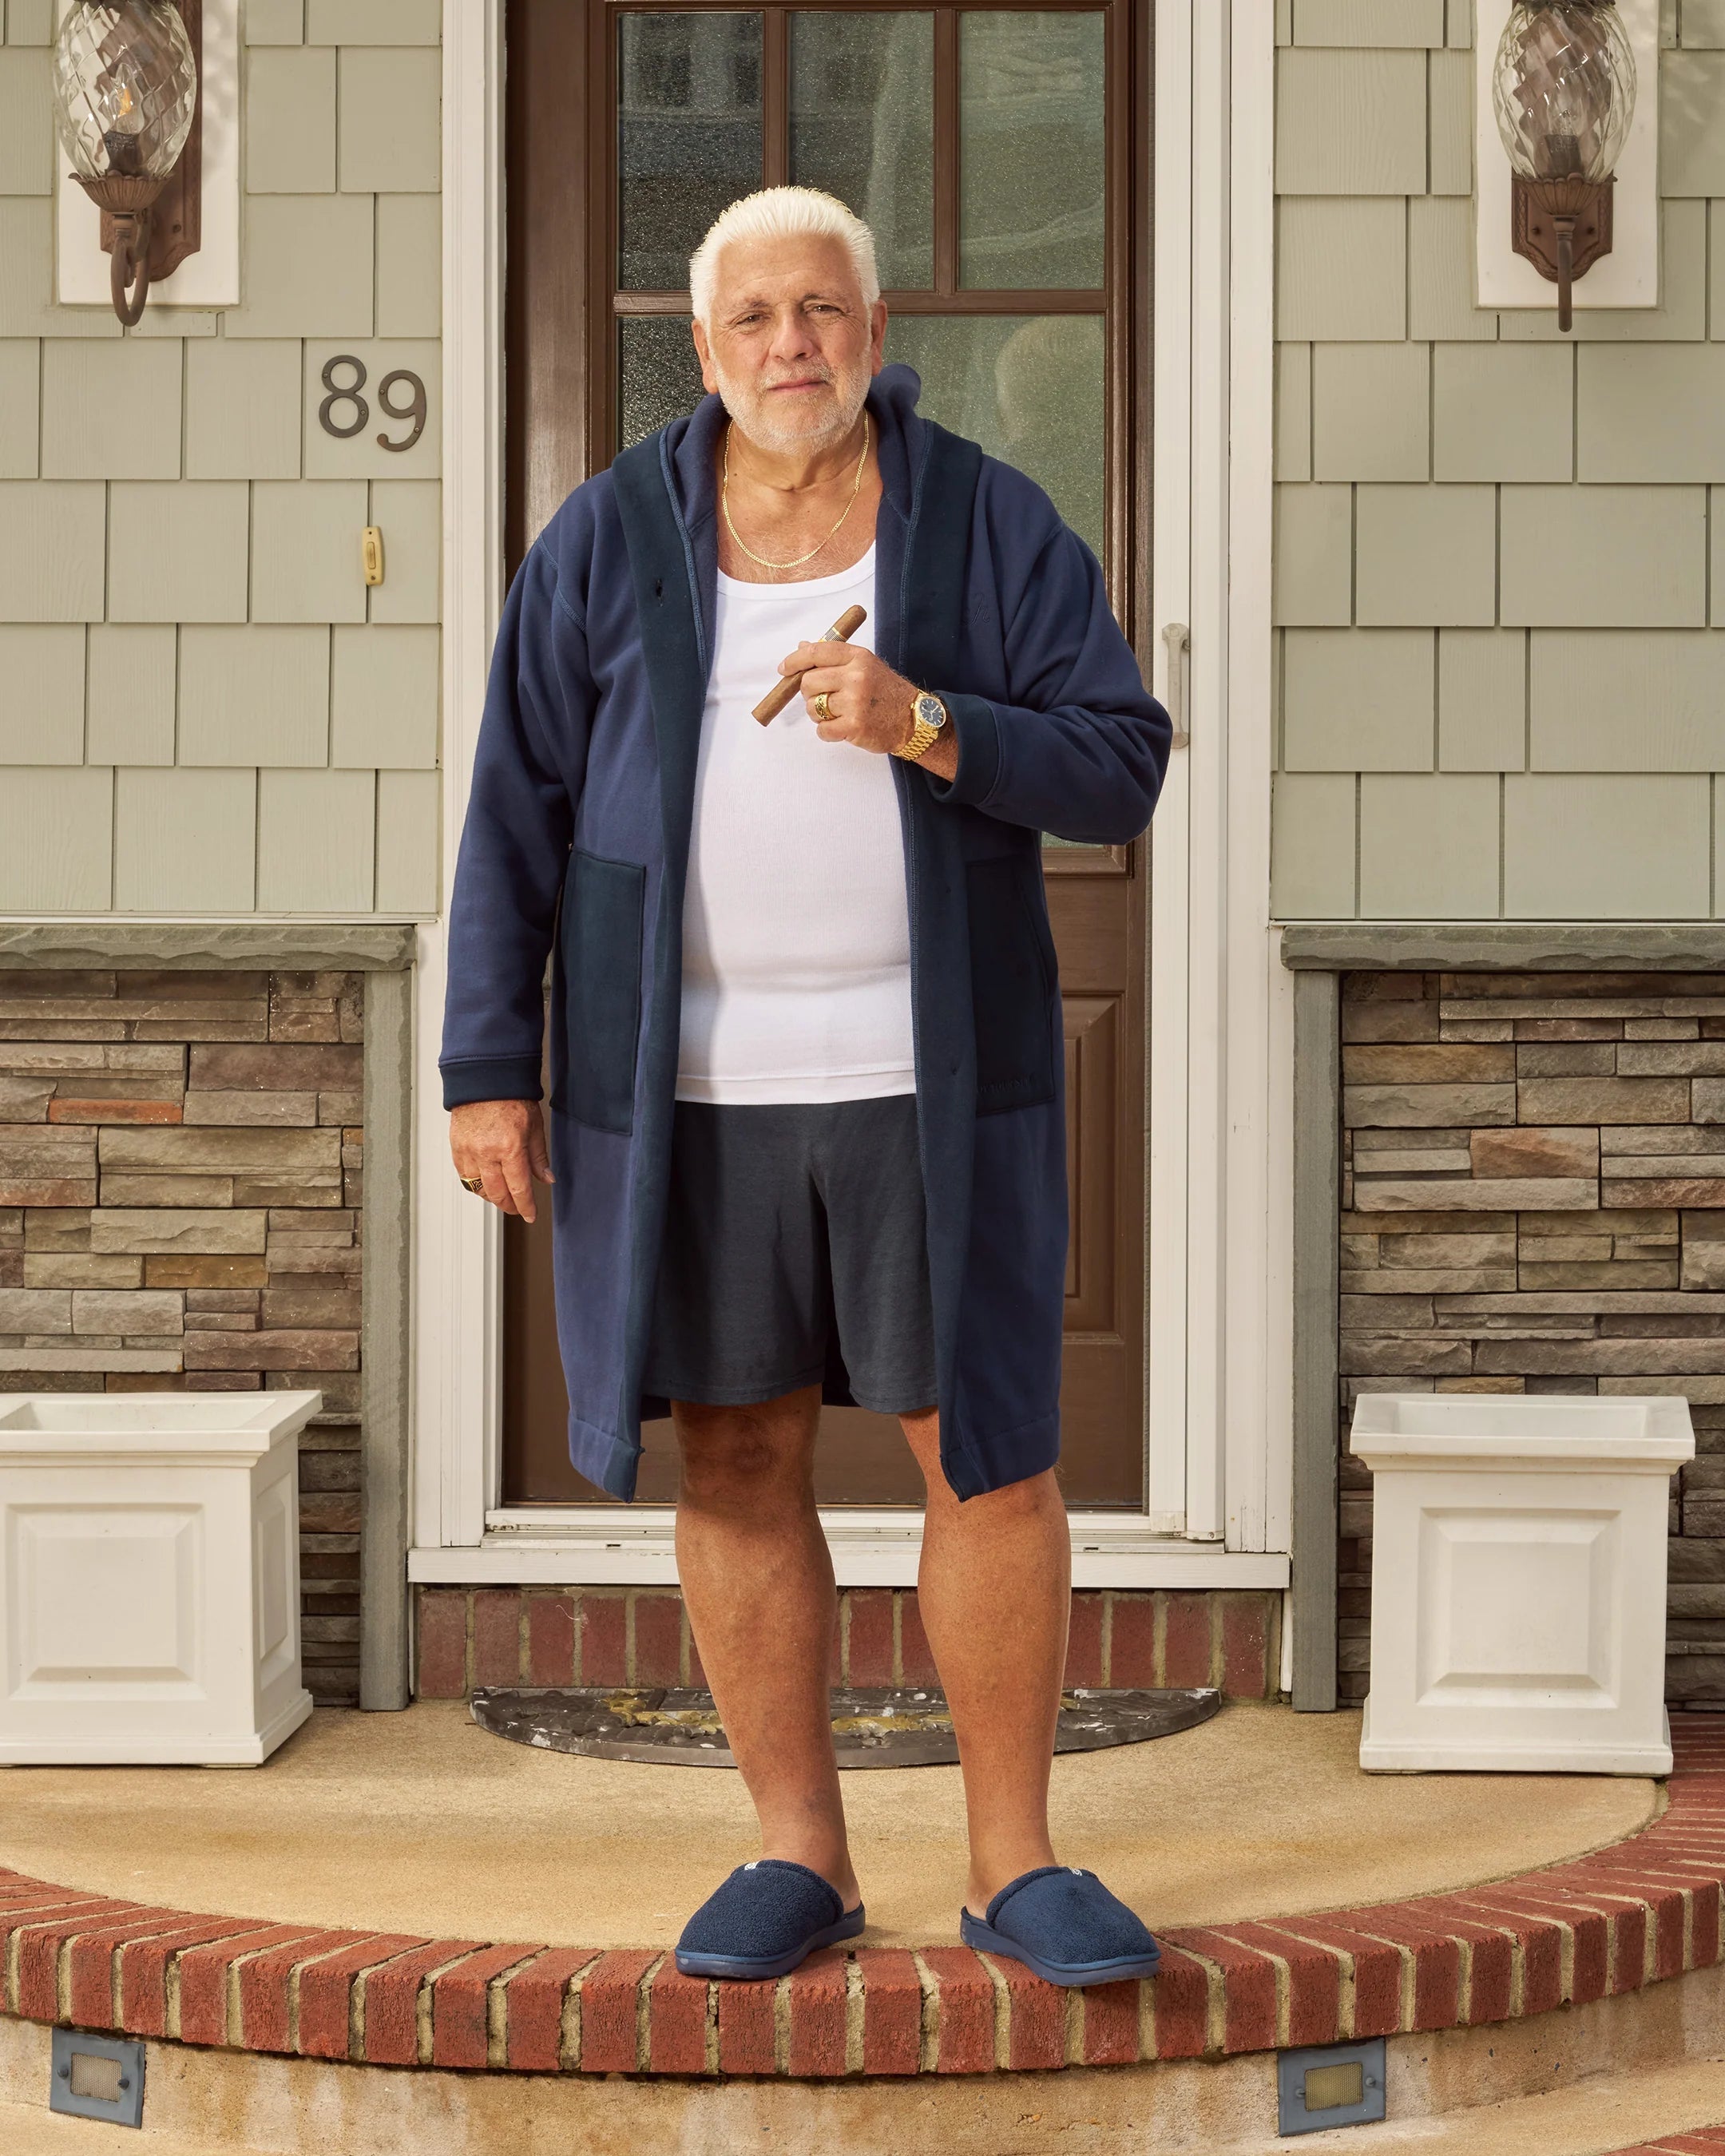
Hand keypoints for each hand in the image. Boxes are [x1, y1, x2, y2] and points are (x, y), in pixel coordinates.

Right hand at [450, 1099, 553, 1222]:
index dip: (526, 1206)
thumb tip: (546, 1178)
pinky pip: (464, 1177)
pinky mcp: (456, 1148)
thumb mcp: (534, 1126)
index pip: (519, 1188)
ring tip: (502, 1198)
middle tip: (517, 1208)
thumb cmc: (511, 1098)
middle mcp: (487, 1153)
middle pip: (497, 1194)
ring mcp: (469, 1152)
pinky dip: (475, 1185)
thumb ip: (538, 1156)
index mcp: (510, 1148)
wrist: (484, 1080)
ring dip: (492, 1198)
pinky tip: (485, 1185)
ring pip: (478, 1189)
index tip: (530, 1215)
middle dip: (509, 1205)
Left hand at [780, 640, 916, 755]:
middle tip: (824, 699)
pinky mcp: (854, 726)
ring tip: (838, 714)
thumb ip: (835, 657)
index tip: (784, 669)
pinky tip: (841, 728)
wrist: (914, 720)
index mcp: (858, 657)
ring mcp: (855, 702)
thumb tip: (803, 647)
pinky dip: (827, 732)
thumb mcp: (865, 665)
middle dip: (810, 694)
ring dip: (819, 714)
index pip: (816, 653)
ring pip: (813, 708)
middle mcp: (856, 676)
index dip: (795, 661)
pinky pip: (822, 730)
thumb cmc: (887, 693)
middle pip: (809, 683)